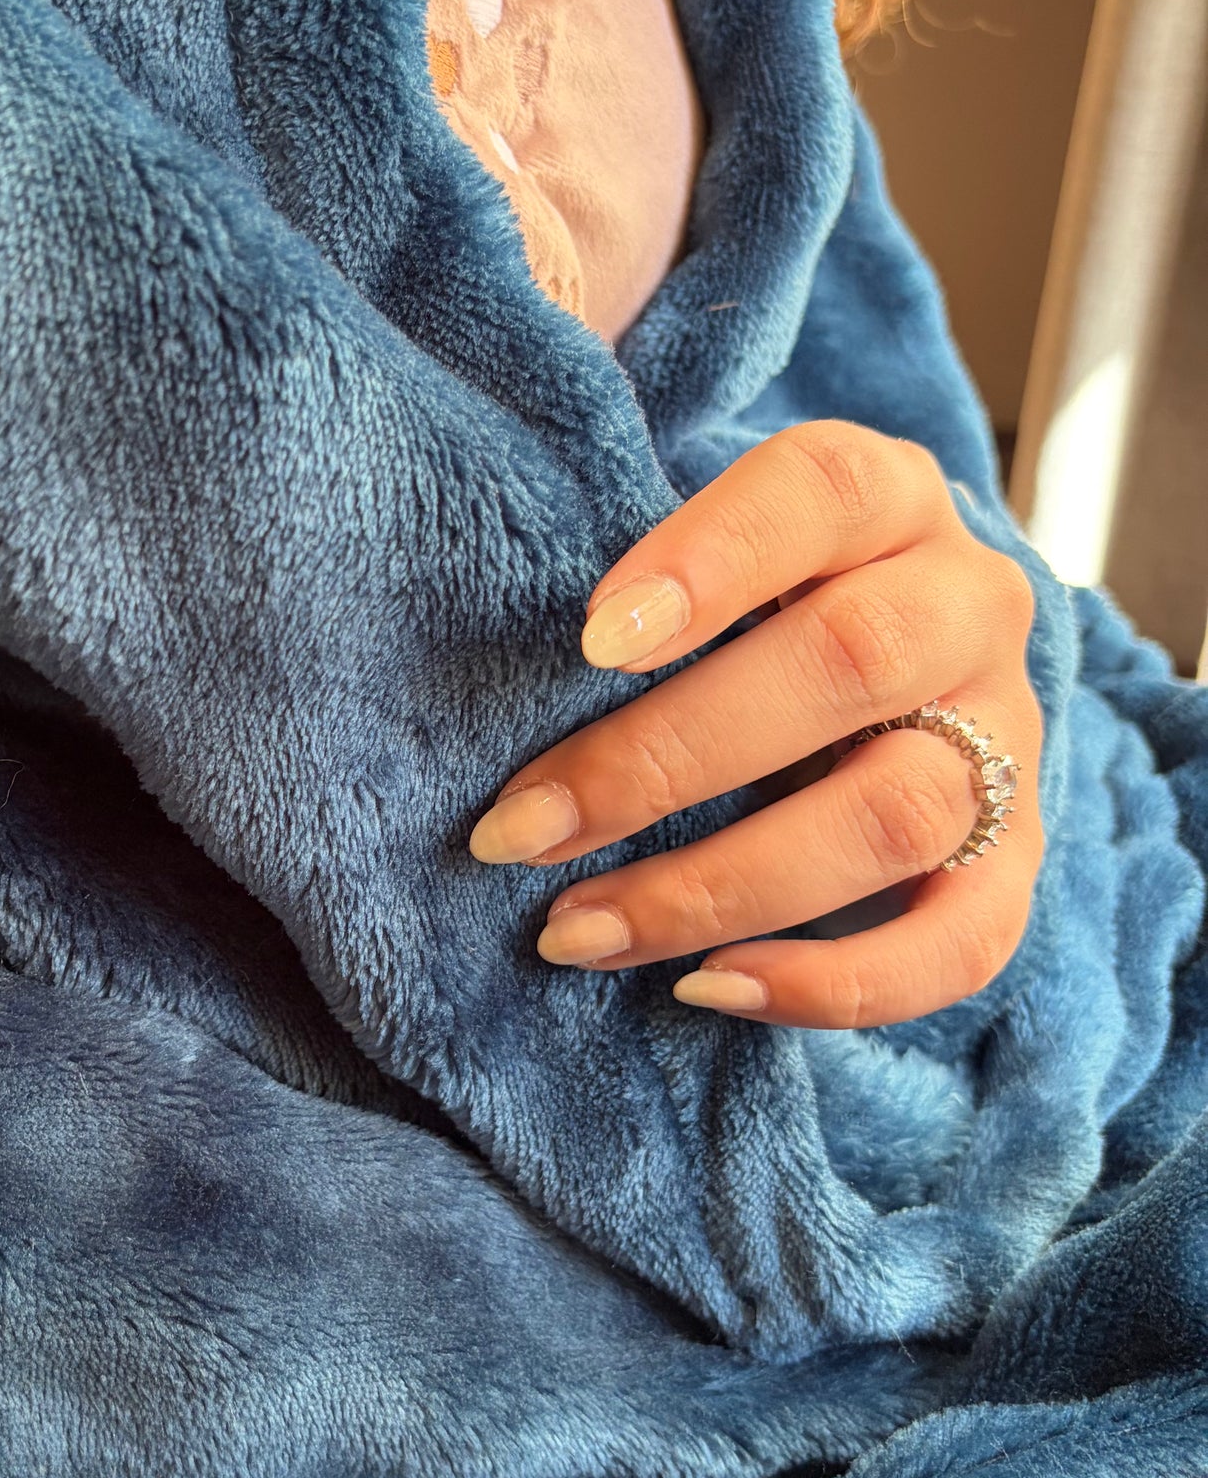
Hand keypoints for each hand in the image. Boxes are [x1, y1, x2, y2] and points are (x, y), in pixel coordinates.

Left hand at [468, 422, 1042, 1027]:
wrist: (871, 665)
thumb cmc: (726, 597)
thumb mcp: (684, 527)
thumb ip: (611, 524)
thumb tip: (465, 602)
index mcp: (883, 495)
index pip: (820, 490)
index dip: (713, 560)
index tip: (588, 638)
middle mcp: (966, 604)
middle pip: (851, 663)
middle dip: (666, 760)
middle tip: (518, 829)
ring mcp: (1006, 738)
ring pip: (897, 813)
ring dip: (719, 887)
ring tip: (574, 930)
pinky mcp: (1013, 860)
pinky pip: (960, 943)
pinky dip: (835, 984)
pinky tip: (705, 987)